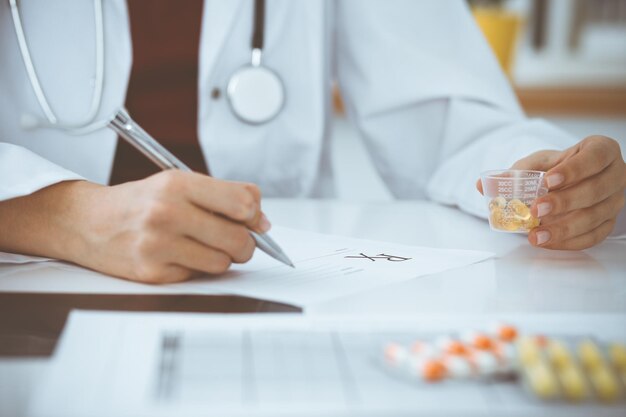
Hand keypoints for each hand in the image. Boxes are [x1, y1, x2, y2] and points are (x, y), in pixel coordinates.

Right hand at [72, 171, 268, 282]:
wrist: (88, 223)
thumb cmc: (141, 202)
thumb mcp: (178, 183)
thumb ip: (224, 195)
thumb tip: (263, 222)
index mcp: (178, 184)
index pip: (242, 203)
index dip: (255, 216)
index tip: (255, 221)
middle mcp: (167, 212)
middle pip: (238, 239)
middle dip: (246, 244)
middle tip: (238, 241)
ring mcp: (158, 245)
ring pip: (223, 262)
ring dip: (222, 258)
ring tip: (204, 246)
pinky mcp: (153, 272)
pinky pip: (198, 276)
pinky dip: (197, 268)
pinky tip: (180, 255)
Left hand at [478, 136, 625, 249]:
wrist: (574, 180)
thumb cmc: (558, 167)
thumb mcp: (538, 163)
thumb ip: (514, 172)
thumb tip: (482, 185)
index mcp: (602, 151)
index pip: (594, 158)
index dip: (573, 170)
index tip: (548, 180)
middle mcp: (615, 175)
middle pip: (595, 191)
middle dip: (563, 202)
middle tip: (535, 209)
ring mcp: (615, 201)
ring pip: (595, 217)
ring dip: (563, 229)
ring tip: (535, 234)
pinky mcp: (609, 222)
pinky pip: (593, 236)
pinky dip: (568, 242)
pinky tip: (546, 241)